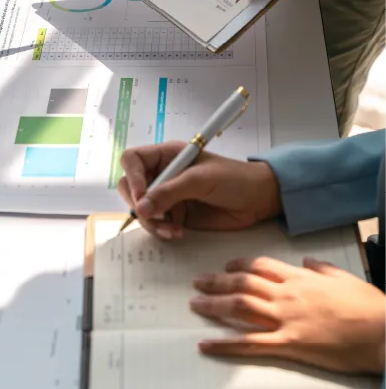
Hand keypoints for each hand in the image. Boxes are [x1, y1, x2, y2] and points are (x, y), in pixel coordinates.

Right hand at [118, 143, 281, 239]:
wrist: (258, 199)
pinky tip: (178, 233)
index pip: (133, 160)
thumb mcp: (200, 180)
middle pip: (131, 187)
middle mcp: (163, 174)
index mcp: (167, 155)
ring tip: (171, 230)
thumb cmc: (233, 179)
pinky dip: (161, 230)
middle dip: (138, 204)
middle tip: (154, 217)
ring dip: (151, 222)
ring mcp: (168, 196)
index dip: (132, 177)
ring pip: (141, 209)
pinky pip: (156, 223)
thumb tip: (140, 208)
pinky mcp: (175, 215)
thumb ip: (169, 192)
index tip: (142, 196)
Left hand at [190, 256, 385, 374]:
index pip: (261, 266)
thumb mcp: (346, 279)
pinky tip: (205, 344)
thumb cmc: (370, 307)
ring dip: (214, 305)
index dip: (239, 264)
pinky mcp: (289, 344)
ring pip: (240, 307)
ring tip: (195, 304)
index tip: (226, 266)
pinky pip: (249, 343)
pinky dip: (224, 344)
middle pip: (243, 283)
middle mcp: (287, 295)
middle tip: (197, 282)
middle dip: (217, 281)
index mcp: (300, 278)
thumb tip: (308, 260)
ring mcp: (286, 319)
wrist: (385, 332)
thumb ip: (323, 269)